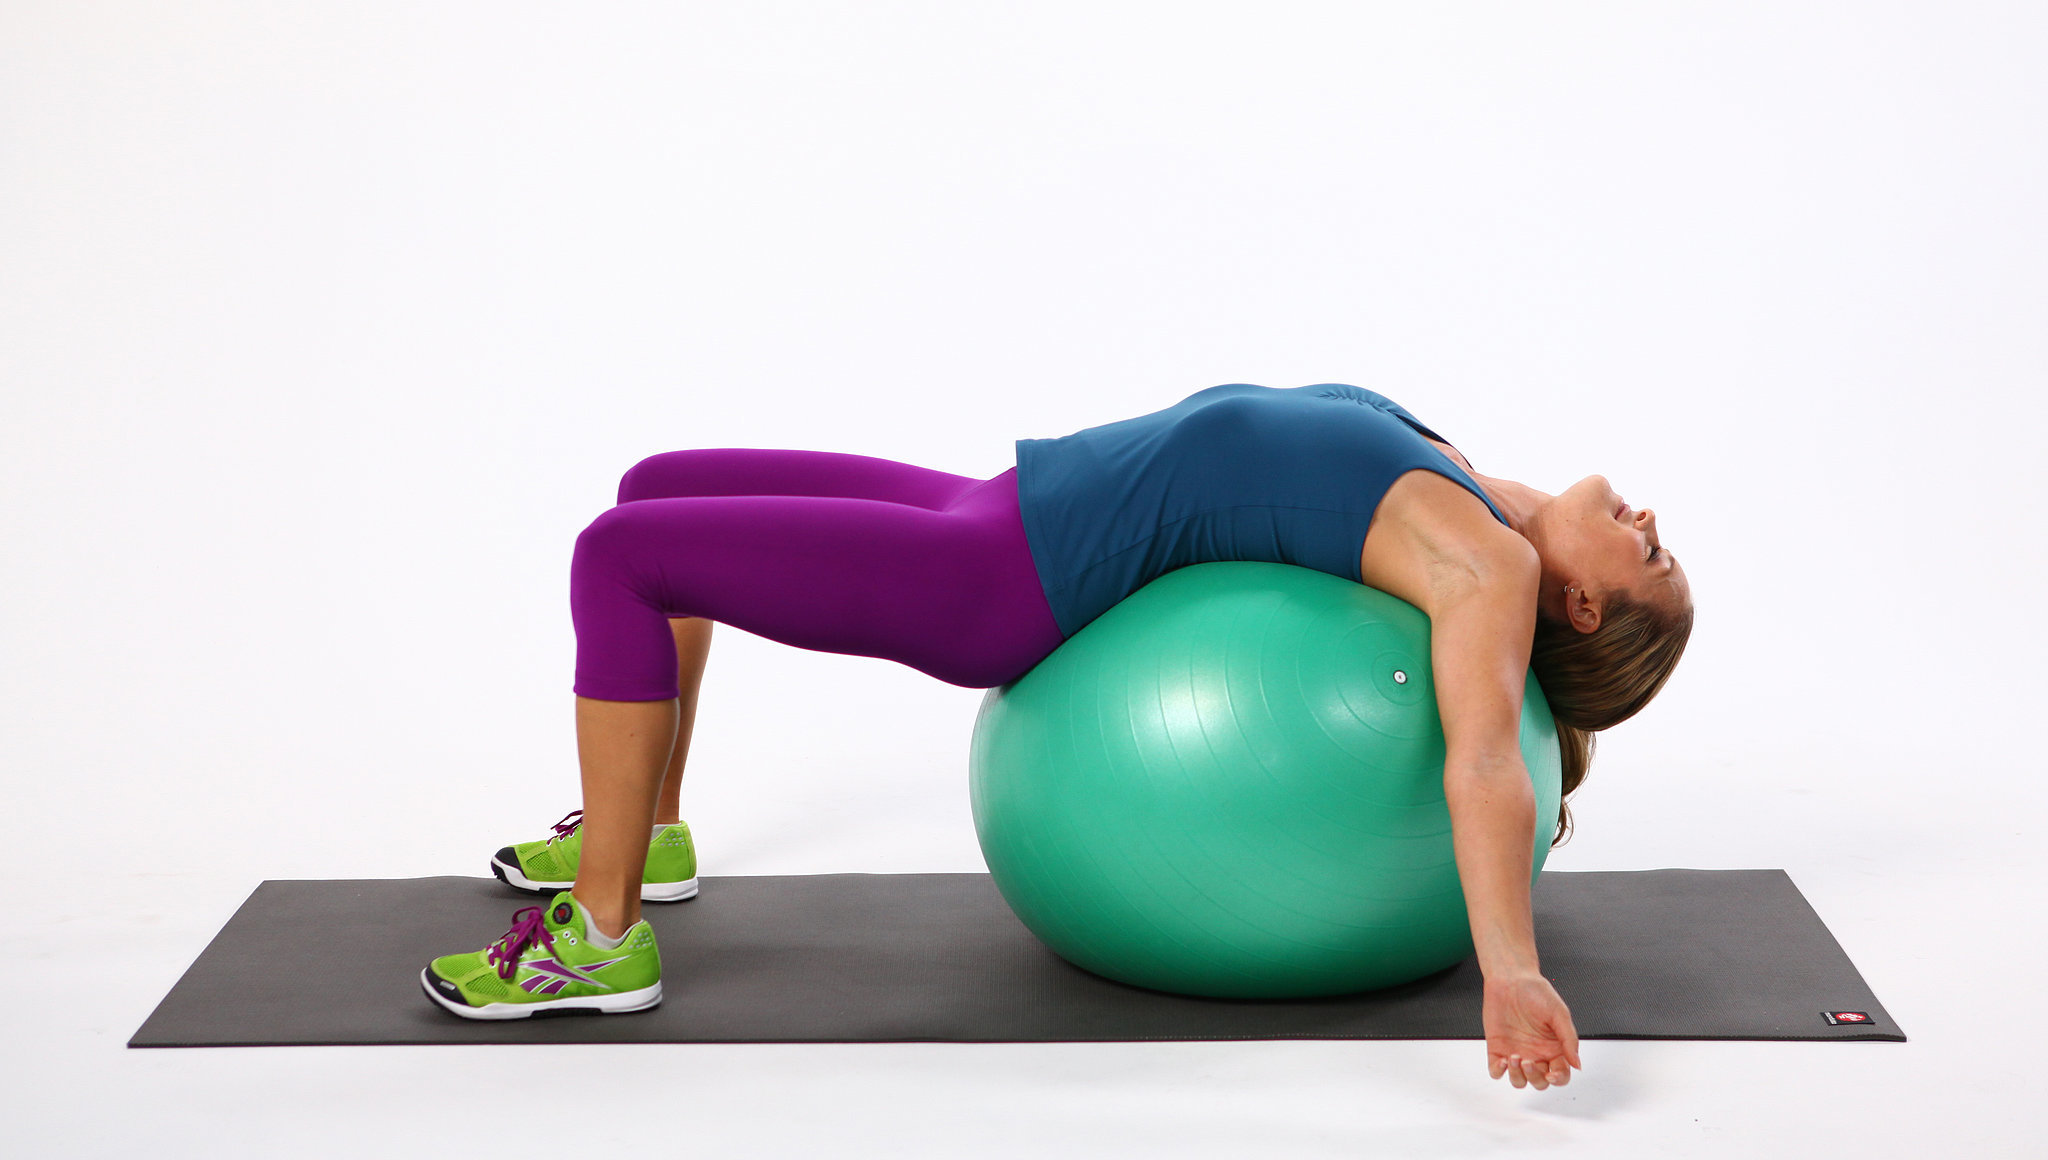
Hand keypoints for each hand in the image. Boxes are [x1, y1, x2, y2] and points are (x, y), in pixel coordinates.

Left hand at [1483, 973, 1581, 1088]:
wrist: (1510, 978)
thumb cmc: (1537, 992)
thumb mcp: (1559, 1013)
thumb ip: (1569, 1040)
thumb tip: (1578, 1064)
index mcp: (1554, 1048)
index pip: (1560, 1075)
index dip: (1557, 1080)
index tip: (1551, 1074)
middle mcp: (1536, 1054)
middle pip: (1540, 1082)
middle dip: (1535, 1077)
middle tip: (1528, 1061)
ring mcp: (1516, 1053)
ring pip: (1519, 1080)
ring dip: (1518, 1076)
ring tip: (1515, 1057)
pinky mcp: (1497, 1049)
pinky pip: (1496, 1071)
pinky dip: (1498, 1072)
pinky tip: (1502, 1060)